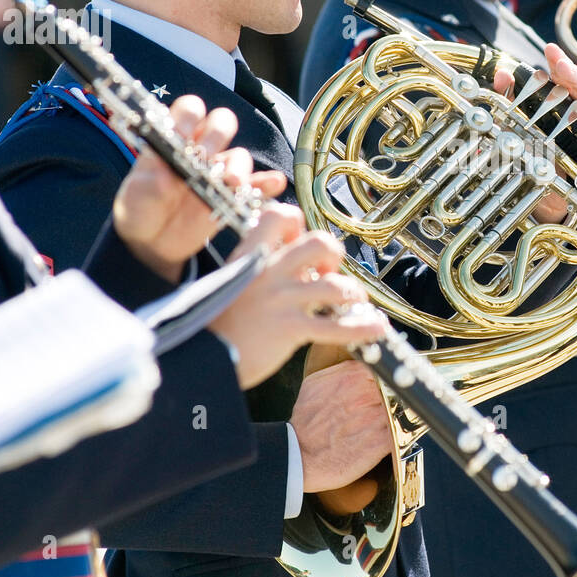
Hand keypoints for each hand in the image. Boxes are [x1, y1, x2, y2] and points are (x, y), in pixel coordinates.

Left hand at [113, 95, 285, 281]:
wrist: (152, 243)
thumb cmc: (140, 209)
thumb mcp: (135, 196)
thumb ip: (150, 185)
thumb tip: (167, 179)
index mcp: (174, 138)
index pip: (189, 110)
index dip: (189, 115)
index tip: (183, 133)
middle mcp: (200, 149)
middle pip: (222, 123)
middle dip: (218, 135)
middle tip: (207, 156)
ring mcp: (219, 172)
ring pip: (240, 156)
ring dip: (239, 165)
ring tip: (232, 182)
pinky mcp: (232, 196)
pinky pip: (256, 186)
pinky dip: (266, 184)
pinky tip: (274, 184)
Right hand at [209, 205, 389, 389]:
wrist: (200, 360)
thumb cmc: (218, 325)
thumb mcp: (232, 282)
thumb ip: (263, 268)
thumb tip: (302, 267)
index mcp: (251, 256)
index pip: (280, 216)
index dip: (297, 223)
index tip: (299, 240)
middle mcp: (268, 272)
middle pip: (319, 243)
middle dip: (334, 255)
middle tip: (329, 272)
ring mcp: (280, 300)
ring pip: (334, 284)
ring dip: (352, 292)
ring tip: (354, 302)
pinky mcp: (290, 329)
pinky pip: (336, 326)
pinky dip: (362, 327)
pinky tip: (376, 328)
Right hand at [291, 360, 393, 494]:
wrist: (298, 456)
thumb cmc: (305, 423)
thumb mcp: (315, 384)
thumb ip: (341, 370)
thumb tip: (360, 365)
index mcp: (353, 375)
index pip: (384, 369)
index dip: (386, 380)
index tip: (386, 387)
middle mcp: (367, 393)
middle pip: (396, 388)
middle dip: (393, 397)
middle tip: (387, 407)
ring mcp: (377, 416)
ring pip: (402, 408)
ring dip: (399, 414)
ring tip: (387, 422)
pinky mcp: (382, 440)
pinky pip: (402, 430)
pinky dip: (400, 432)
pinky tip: (390, 436)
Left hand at [491, 44, 576, 157]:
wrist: (547, 188)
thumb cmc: (537, 152)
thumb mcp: (517, 126)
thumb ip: (510, 99)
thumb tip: (502, 74)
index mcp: (566, 98)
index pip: (564, 76)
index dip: (558, 62)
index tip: (550, 50)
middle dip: (574, 74)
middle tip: (561, 66)